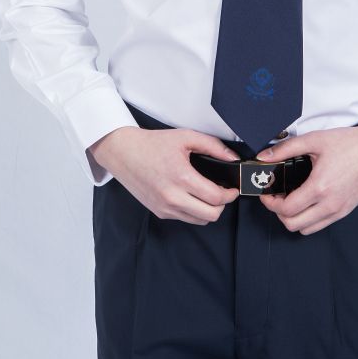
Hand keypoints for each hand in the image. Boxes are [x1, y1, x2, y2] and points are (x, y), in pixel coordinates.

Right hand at [89, 126, 241, 224]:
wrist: (124, 153)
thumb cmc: (153, 144)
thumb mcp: (185, 137)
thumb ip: (213, 146)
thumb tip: (232, 158)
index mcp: (181, 177)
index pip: (215, 198)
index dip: (230, 194)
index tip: (233, 188)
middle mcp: (172, 197)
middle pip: (211, 215)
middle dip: (222, 204)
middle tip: (223, 192)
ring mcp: (165, 207)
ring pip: (200, 220)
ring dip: (209, 210)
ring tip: (208, 194)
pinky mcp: (159, 212)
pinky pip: (185, 218)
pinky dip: (194, 211)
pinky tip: (192, 197)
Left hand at [256, 120, 357, 234]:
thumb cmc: (350, 143)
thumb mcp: (314, 140)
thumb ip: (286, 149)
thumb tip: (264, 157)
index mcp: (320, 187)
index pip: (286, 209)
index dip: (270, 203)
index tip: (266, 193)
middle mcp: (330, 204)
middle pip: (293, 225)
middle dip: (278, 213)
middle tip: (275, 196)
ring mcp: (339, 210)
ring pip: (306, 229)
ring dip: (293, 218)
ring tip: (290, 199)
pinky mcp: (345, 211)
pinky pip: (321, 224)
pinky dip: (308, 219)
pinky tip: (306, 201)